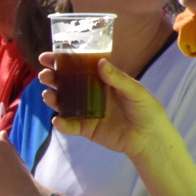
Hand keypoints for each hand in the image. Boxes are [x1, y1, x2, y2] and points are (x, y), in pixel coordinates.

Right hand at [37, 54, 174, 157]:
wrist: (150, 138)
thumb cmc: (147, 110)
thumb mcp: (135, 91)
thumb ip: (118, 78)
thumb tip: (100, 63)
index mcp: (101, 80)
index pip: (78, 67)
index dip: (61, 61)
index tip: (47, 57)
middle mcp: (90, 94)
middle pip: (66, 84)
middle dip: (52, 78)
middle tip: (45, 76)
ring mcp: (86, 112)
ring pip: (63, 104)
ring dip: (53, 99)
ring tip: (48, 96)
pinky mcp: (86, 129)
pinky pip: (70, 126)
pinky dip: (62, 123)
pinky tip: (58, 120)